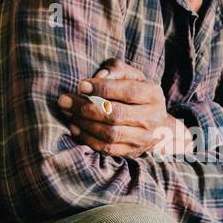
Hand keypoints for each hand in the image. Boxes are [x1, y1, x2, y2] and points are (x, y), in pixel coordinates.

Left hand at [57, 59, 189, 156]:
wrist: (157, 125)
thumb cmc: (138, 93)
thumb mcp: (132, 76)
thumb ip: (116, 70)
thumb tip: (99, 76)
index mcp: (153, 95)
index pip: (128, 91)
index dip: (103, 88)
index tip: (80, 85)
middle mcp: (151, 119)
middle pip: (116, 115)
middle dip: (86, 108)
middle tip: (64, 100)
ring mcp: (143, 139)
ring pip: (110, 134)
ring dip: (84, 124)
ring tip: (68, 113)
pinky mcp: (131, 152)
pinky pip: (107, 149)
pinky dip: (87, 139)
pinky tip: (74, 128)